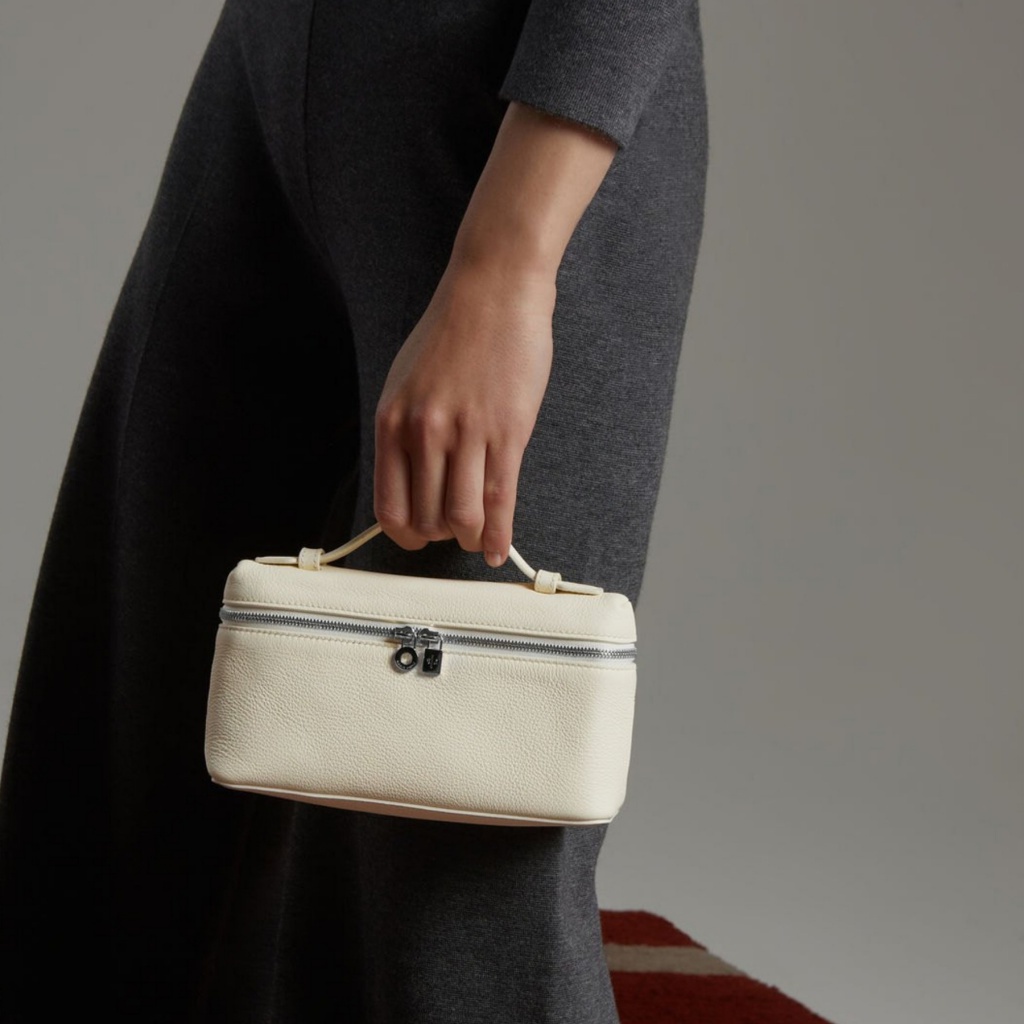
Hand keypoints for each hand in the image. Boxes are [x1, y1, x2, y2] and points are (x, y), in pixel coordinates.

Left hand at [373, 255, 556, 566]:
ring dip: (469, 537)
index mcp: (393, 422)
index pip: (390, 505)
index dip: (405, 533)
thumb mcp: (408, 382)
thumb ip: (406, 432)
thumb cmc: (453, 333)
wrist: (494, 290)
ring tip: (478, 536)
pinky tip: (498, 549)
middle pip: (427, 517)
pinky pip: (499, 500)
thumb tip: (413, 482)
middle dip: (441, 534)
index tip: (418, 537)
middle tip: (454, 531)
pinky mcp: (507, 432)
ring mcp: (466, 433)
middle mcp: (423, 432)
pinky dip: (498, 534)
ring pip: (461, 516)